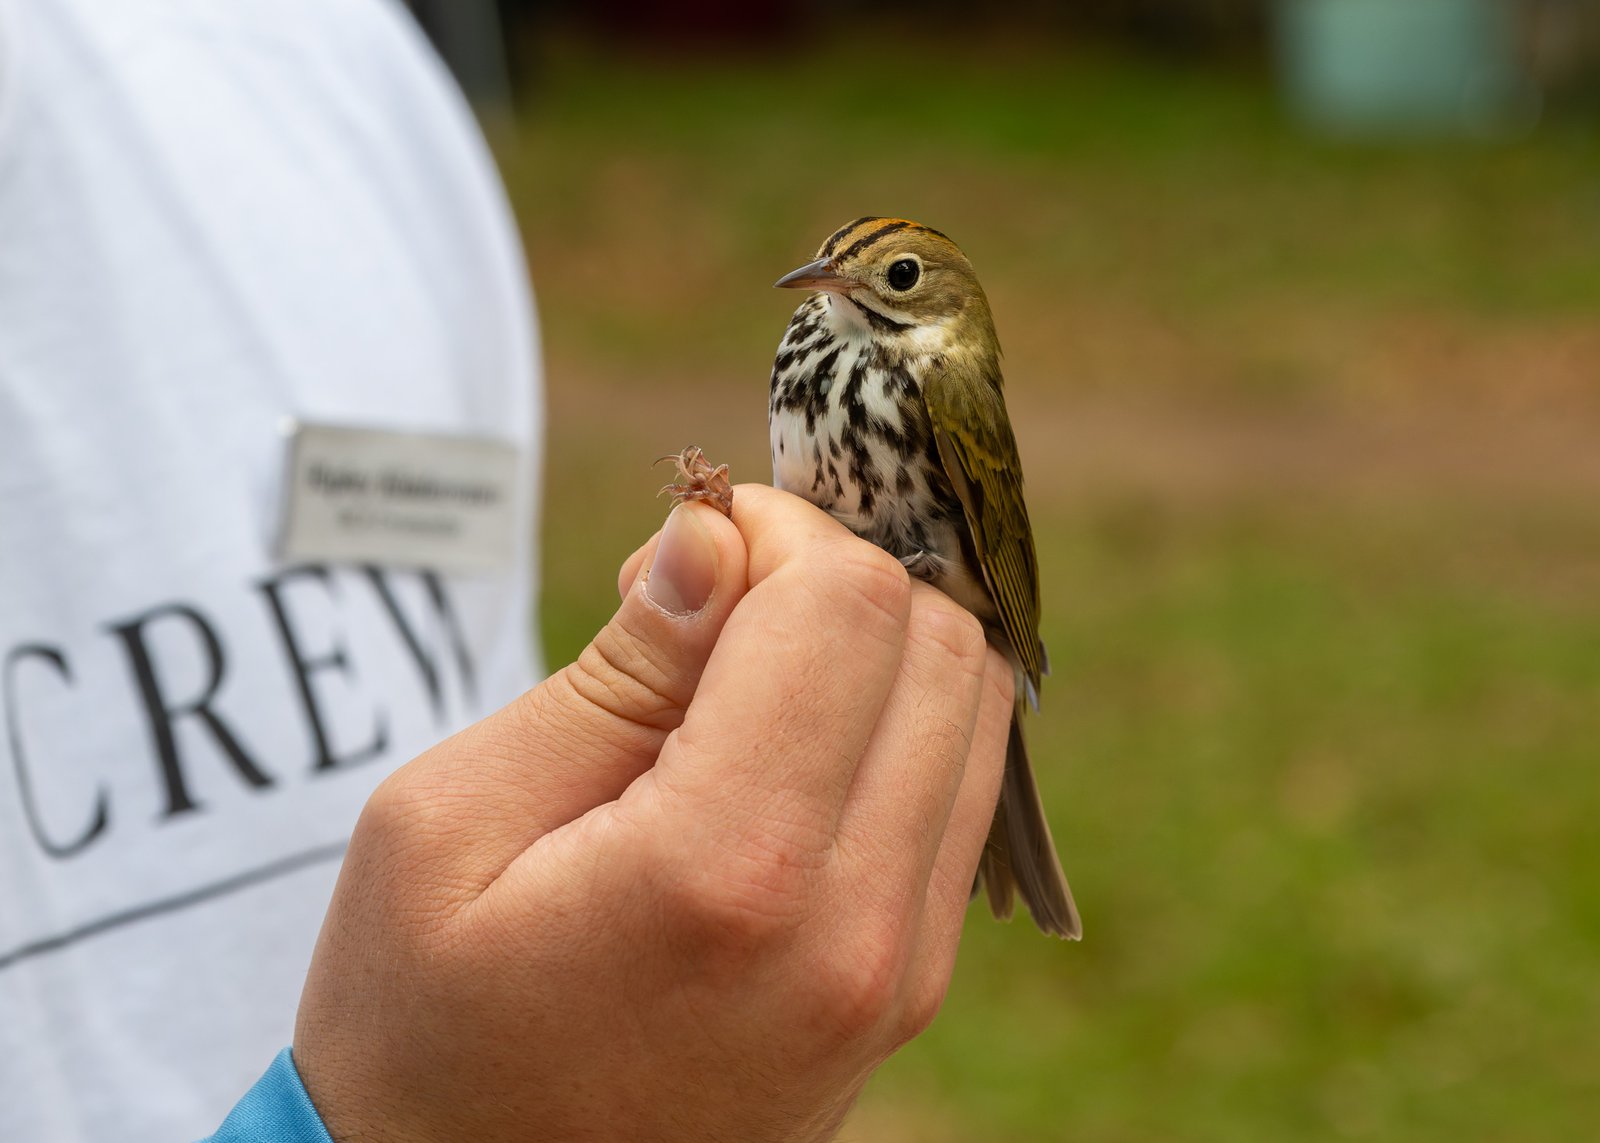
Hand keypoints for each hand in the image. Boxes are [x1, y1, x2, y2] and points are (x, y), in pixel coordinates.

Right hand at [292, 484, 1013, 1141]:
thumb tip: (718, 541)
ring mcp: (897, 971)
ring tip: (739, 677)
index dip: (773, 534)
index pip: (847, 607)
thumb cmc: (419, 1023)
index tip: (686, 552)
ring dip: (873, 646)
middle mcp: (852, 928)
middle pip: (938, 642)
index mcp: (727, 870)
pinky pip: (956, 797)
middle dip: (831, 577)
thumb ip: (615, 673)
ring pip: (971, 710)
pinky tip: (782, 744)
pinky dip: (892, 726)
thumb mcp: (449, 825)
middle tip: (710, 609)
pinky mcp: (902, 989)